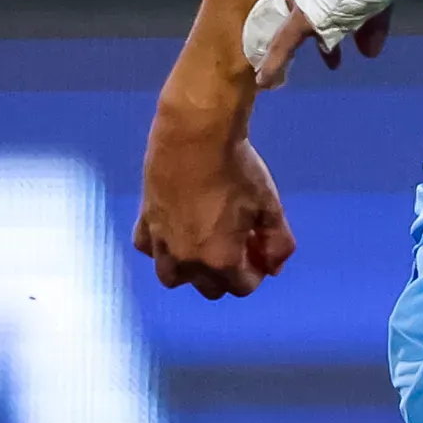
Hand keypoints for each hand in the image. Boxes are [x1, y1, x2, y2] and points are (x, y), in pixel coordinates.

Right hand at [133, 102, 295, 300]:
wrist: (196, 134)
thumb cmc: (238, 170)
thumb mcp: (270, 207)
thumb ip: (278, 244)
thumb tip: (274, 268)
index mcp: (220, 260)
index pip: (242, 287)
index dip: (257, 272)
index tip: (259, 249)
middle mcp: (187, 260)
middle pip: (210, 287)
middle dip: (227, 274)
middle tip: (237, 244)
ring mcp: (161, 242)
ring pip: (172, 276)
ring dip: (190, 270)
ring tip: (203, 244)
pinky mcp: (144, 220)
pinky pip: (147, 248)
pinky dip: (160, 246)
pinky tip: (173, 229)